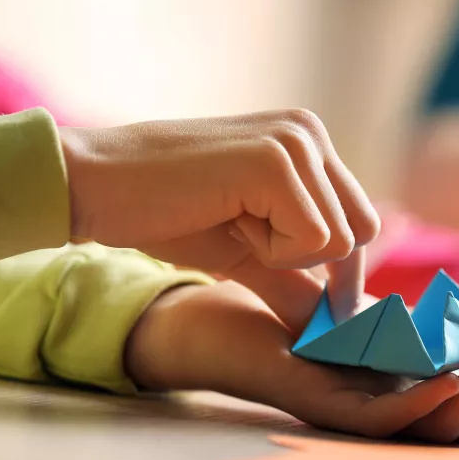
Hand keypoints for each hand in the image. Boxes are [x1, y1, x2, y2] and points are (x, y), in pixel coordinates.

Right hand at [59, 109, 378, 320]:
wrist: (96, 186)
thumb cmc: (166, 213)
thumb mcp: (248, 249)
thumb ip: (298, 280)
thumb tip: (342, 327)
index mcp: (309, 141)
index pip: (362, 222)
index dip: (338, 270)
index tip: (312, 298)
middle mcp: (310, 132)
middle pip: (362, 233)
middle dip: (312, 263)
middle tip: (248, 240)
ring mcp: (296, 141)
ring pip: (340, 241)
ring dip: (283, 255)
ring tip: (231, 222)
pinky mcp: (275, 162)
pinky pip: (313, 241)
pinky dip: (269, 251)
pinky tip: (226, 219)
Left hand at [125, 281, 458, 444]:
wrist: (212, 318)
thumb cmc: (290, 315)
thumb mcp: (367, 308)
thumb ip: (411, 310)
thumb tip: (457, 284)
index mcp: (412, 395)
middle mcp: (393, 416)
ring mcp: (360, 418)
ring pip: (439, 428)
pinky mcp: (323, 410)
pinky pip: (382, 421)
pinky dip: (421, 404)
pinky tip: (448, 377)